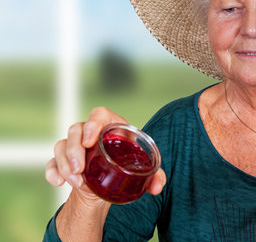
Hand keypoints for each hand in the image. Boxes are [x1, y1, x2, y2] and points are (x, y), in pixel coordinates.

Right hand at [45, 107, 166, 200]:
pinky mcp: (65, 160)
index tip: (90, 141)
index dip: (93, 123)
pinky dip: (52, 171)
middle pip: (76, 129)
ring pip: (62, 144)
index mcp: (112, 127)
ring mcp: (76, 145)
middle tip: (79, 168)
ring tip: (76, 182)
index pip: (99, 114)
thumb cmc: (129, 165)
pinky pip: (52, 161)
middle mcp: (91, 132)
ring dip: (64, 163)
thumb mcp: (143, 169)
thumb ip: (155, 176)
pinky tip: (57, 182)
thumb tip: (158, 186)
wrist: (111, 181)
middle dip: (74, 149)